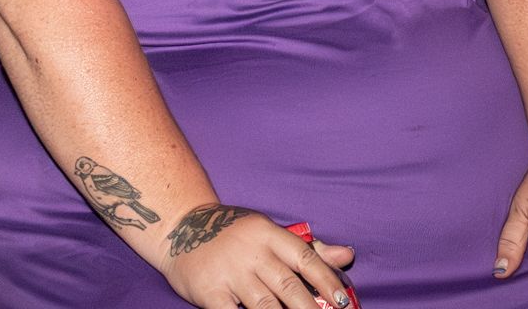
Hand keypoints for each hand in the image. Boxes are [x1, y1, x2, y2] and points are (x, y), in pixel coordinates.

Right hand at [159, 203, 354, 308]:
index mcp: (268, 233)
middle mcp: (251, 251)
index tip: (343, 302)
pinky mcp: (211, 291)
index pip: (304, 257)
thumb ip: (307, 248)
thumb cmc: (232, 233)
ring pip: (265, 306)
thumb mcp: (267, 232)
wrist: (180, 227)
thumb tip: (347, 255)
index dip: (326, 280)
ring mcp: (230, 272)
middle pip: (288, 286)